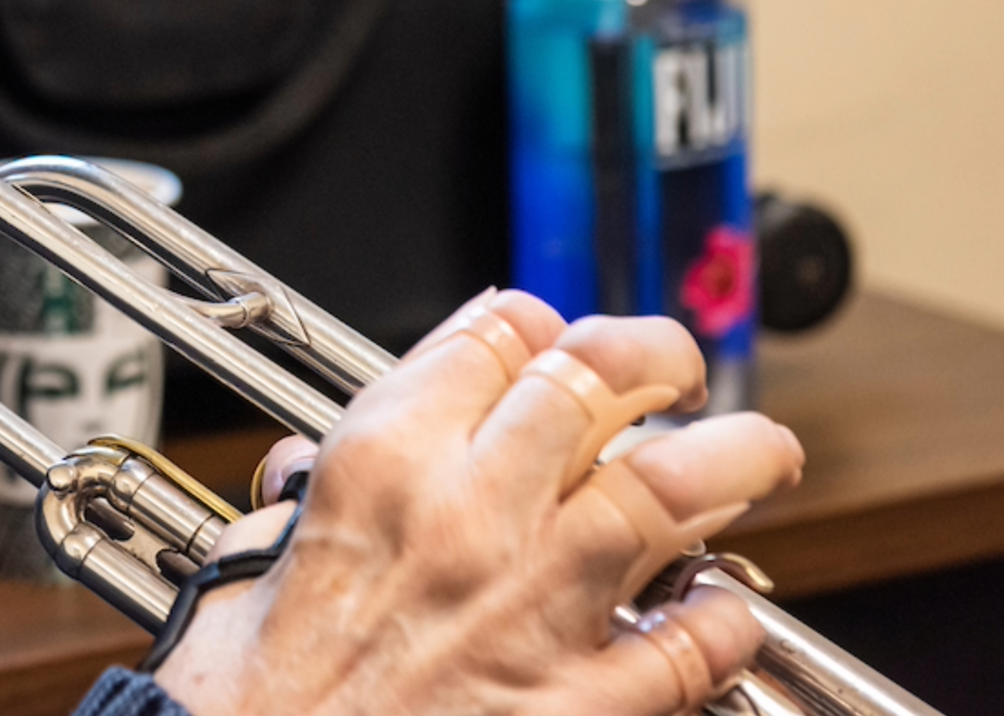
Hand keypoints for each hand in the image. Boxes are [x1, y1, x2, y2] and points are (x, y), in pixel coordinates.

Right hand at [152, 290, 804, 715]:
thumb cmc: (246, 700)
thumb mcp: (245, 561)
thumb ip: (298, 504)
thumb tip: (307, 478)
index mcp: (378, 463)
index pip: (494, 335)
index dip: (541, 325)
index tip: (556, 342)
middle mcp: (463, 515)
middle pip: (597, 380)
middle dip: (656, 358)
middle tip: (677, 374)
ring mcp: (528, 607)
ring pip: (669, 492)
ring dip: (733, 460)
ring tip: (758, 454)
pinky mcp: (571, 706)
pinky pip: (687, 645)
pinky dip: (724, 619)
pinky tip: (724, 609)